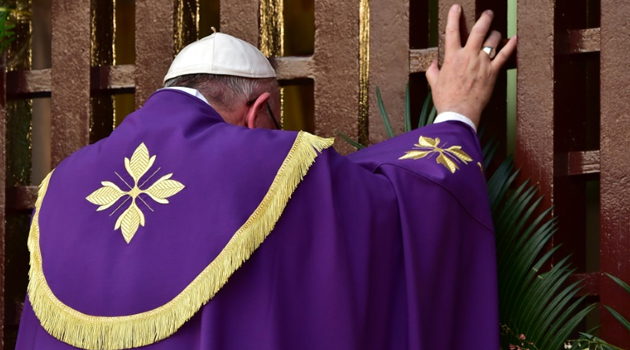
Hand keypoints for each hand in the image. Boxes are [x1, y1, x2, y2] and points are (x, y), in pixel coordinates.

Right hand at [426, 4, 516, 127]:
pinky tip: (514, 38)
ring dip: (495, 33)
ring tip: (495, 31)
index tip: (456, 9)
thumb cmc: (446, 99)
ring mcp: (482, 63)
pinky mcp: (493, 72)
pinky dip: (510, 45)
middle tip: (487, 13)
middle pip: (479, 30)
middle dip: (484, 18)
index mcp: (452, 57)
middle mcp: (468, 56)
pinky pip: (504, 55)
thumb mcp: (434, 84)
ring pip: (492, 40)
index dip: (453, 17)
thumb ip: (433, 71)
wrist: (459, 112)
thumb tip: (432, 65)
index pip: (452, 32)